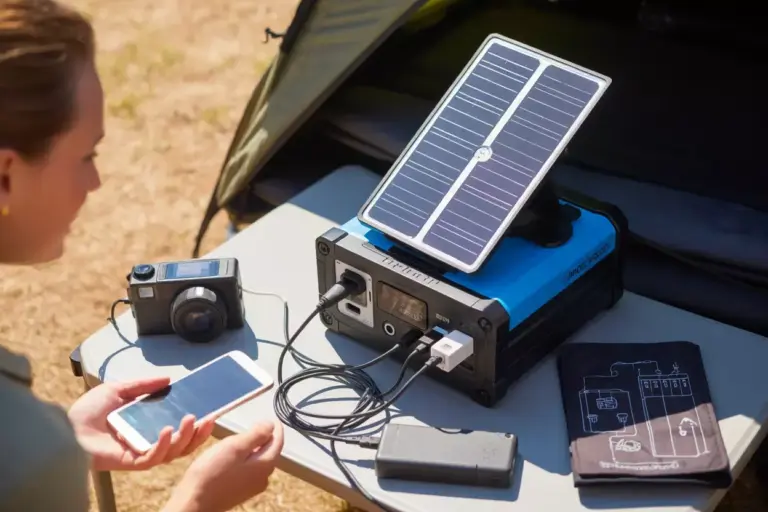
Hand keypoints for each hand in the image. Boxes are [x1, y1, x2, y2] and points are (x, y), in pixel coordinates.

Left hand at [68, 376, 214, 471]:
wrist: (66, 427)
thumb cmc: (87, 412)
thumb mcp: (119, 390)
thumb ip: (143, 385)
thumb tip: (168, 379)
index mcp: (148, 427)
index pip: (180, 428)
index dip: (197, 422)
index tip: (211, 410)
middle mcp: (149, 442)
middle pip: (183, 444)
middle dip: (199, 433)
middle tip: (209, 418)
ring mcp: (142, 453)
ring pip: (174, 452)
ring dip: (187, 437)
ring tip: (192, 420)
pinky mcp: (132, 462)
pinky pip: (154, 457)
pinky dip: (164, 444)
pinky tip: (168, 431)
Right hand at [163, 420, 283, 511]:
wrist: (194, 502)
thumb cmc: (212, 472)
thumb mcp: (235, 446)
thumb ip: (256, 434)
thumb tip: (271, 425)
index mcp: (265, 465)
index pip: (278, 441)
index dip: (274, 427)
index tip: (269, 417)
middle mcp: (263, 478)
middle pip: (270, 451)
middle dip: (263, 437)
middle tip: (252, 426)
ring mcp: (252, 487)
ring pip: (259, 461)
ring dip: (254, 448)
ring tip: (241, 439)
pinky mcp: (241, 492)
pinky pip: (250, 470)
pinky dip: (246, 459)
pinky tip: (233, 457)